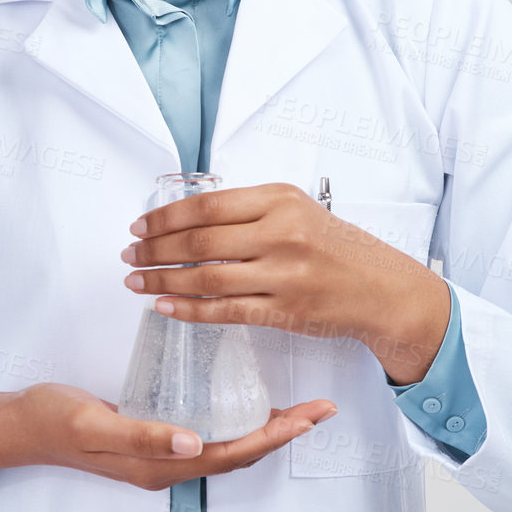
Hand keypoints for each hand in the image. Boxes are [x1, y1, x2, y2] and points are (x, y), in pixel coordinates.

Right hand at [0, 383, 338, 493]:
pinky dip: (237, 421)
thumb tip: (194, 442)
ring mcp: (160, 453)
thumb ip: (142, 434)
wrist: (18, 425)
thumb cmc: (52, 419)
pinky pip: (208, 434)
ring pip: (228, 445)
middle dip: (284, 433)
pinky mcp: (153, 437)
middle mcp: (167, 464)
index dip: (276, 436)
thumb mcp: (93, 422)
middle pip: (241, 452)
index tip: (312, 416)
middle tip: (322, 408)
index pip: (234, 452)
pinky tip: (246, 402)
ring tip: (300, 408)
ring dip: (266, 429)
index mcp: (160, 465)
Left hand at [119, 181, 450, 384]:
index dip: (163, 217)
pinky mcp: (284, 310)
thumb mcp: (297, 211)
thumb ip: (249, 211)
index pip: (206, 206)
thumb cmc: (335, 248)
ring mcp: (284, 274)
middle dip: (153, 249)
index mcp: (279, 200)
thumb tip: (185, 220)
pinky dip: (188, 309)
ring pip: (206, 278)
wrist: (381, 288)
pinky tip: (164, 306)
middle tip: (129, 254)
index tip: (138, 225)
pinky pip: (224, 311)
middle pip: (199, 242)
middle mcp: (281, 232)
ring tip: (136, 282)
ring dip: (161, 280)